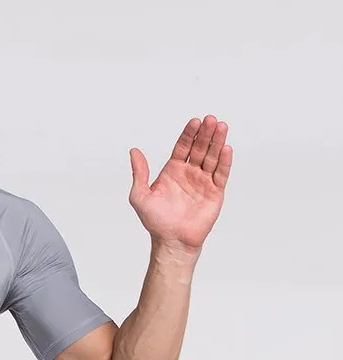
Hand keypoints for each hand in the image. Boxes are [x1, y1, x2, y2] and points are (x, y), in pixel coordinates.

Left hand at [128, 115, 232, 251]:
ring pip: (212, 157)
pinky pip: (221, 174)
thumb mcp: (140, 195)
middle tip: (210, 119)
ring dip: (217, 142)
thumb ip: (139, 173)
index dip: (189, 134)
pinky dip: (224, 161)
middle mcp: (189, 174)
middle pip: (199, 149)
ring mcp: (203, 182)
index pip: (183, 147)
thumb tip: (134, 151)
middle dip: (205, 134)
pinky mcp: (215, 193)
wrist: (171, 240)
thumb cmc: (155, 221)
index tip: (195, 121)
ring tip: (221, 126)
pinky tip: (226, 148)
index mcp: (172, 171)